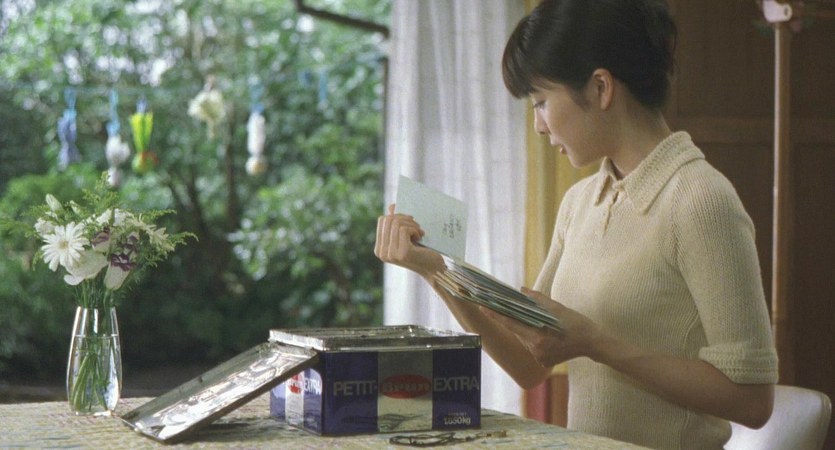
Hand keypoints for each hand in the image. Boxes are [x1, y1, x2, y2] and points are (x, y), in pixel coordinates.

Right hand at [375, 204, 444, 279]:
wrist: (434, 268)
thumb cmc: (421, 250)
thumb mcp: (406, 236)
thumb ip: (396, 223)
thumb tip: (391, 207)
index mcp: (380, 248)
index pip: (382, 221)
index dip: (397, 216)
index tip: (409, 223)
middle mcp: (382, 252)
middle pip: (388, 220)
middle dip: (404, 218)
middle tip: (416, 226)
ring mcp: (391, 254)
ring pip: (396, 223)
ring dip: (412, 224)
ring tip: (419, 232)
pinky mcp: (403, 253)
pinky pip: (404, 229)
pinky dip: (415, 230)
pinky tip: (420, 237)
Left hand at [480, 287, 606, 367]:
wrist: (593, 344)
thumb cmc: (577, 324)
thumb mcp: (559, 308)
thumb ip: (538, 300)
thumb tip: (522, 290)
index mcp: (538, 336)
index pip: (511, 324)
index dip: (496, 315)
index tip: (483, 308)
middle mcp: (536, 349)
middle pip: (518, 331)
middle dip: (516, 320)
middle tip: (513, 308)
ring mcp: (539, 358)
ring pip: (525, 339)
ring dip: (528, 329)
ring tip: (543, 323)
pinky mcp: (543, 362)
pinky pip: (532, 347)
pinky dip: (535, 339)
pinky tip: (548, 335)